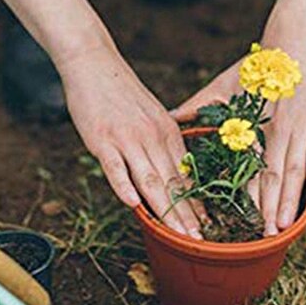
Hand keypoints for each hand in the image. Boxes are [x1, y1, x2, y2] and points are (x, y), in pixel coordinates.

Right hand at [58, 44, 203, 237]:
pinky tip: (134, 205)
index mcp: (168, 132)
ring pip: (150, 178)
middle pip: (172, 181)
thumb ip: (161, 143)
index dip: (197, 201)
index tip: (209, 224)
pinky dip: (124, 186)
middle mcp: (152, 137)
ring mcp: (128, 139)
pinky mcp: (102, 139)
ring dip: (165, 209)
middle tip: (199, 239)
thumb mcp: (153, 116)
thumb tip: (169, 171)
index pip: (186, 173)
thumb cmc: (123, 94)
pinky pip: (115, 167)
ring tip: (176, 233)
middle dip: (186, 214)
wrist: (96, 65)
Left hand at [172, 28, 305, 235]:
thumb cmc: (259, 65)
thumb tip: (171, 116)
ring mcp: (304, 126)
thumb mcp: (224, 83)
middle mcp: (279, 127)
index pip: (248, 166)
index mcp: (254, 121)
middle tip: (265, 236)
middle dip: (269, 208)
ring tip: (285, 225)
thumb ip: (199, 103)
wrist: (296, 42)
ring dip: (291, 199)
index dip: (246, 194)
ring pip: (296, 168)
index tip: (239, 220)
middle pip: (273, 174)